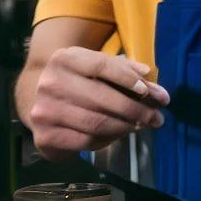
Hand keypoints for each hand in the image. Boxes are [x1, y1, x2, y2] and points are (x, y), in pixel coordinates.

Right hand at [28, 47, 169, 159]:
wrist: (43, 105)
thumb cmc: (81, 82)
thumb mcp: (99, 68)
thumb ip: (126, 70)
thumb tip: (148, 74)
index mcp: (65, 59)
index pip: (102, 65)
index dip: (128, 78)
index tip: (148, 91)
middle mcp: (50, 83)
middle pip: (102, 98)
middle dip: (135, 110)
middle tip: (156, 118)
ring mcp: (44, 110)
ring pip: (96, 122)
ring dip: (126, 126)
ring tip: (142, 125)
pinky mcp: (45, 136)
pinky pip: (86, 141)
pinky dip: (108, 139)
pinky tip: (119, 134)